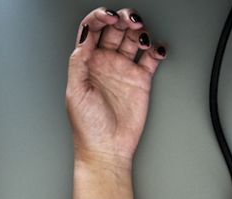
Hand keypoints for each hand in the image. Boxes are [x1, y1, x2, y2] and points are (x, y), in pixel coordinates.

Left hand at [67, 7, 167, 167]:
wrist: (108, 149)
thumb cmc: (88, 126)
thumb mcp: (75, 91)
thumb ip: (79, 61)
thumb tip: (85, 36)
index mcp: (87, 61)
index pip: (92, 28)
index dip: (100, 17)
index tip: (108, 16)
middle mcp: (105, 62)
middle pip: (115, 28)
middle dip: (123, 18)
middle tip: (130, 20)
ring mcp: (123, 69)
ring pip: (133, 38)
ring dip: (139, 31)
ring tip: (142, 36)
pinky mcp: (141, 80)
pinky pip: (150, 58)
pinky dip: (156, 49)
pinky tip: (157, 49)